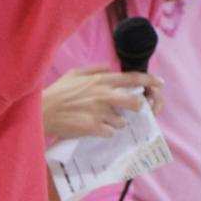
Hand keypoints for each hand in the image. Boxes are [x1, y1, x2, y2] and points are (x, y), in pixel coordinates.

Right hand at [41, 67, 162, 140]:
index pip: (131, 79)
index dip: (149, 81)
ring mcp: (98, 112)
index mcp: (100, 81)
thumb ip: (95, 69)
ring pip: (122, 121)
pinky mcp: (92, 128)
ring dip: (116, 122)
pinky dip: (105, 131)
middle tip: (132, 110)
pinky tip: (93, 128)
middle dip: (138, 107)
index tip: (160, 83)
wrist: (41, 112)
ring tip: (101, 120)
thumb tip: (110, 68)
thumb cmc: (56, 92)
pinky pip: (110, 132)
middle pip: (134, 102)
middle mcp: (102, 95)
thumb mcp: (74, 74)